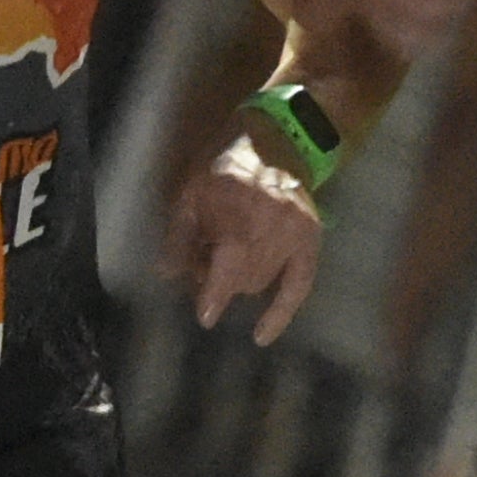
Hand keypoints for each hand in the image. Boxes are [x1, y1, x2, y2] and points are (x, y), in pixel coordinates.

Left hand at [164, 143, 323, 344]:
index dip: (215, 294)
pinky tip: (261, 335)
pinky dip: (280, 312)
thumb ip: (179, 236)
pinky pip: (299, 285)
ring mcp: (294, 234)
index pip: (228, 269)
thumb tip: (166, 274)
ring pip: (260, 283)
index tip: (205, 316)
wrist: (274, 142)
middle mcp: (271, 227)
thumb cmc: (223, 167)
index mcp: (239, 215)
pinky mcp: (310, 238)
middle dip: (218, 277)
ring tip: (228, 253)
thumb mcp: (191, 194)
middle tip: (204, 255)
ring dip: (240, 280)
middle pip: (240, 279)